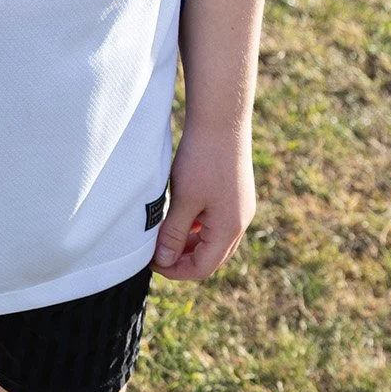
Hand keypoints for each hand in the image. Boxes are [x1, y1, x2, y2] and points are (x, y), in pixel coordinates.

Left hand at [151, 125, 255, 281]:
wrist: (221, 121)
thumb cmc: (202, 159)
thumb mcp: (183, 201)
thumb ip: (173, 234)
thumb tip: (164, 262)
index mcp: (229, 228)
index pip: (202, 268)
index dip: (174, 271)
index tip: (150, 262)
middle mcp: (240, 222)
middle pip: (209, 259)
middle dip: (181, 261)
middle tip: (154, 253)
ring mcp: (239, 210)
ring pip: (212, 243)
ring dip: (187, 245)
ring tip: (162, 236)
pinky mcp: (234, 198)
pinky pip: (214, 225)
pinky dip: (195, 229)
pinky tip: (176, 219)